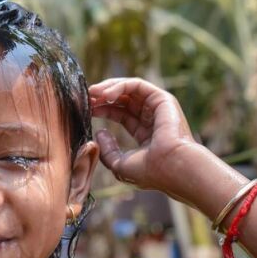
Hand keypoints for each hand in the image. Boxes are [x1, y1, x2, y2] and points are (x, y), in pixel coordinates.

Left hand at [89, 77, 201, 195]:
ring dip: (107, 88)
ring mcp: (158, 108)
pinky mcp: (162, 99)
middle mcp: (152, 118)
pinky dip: (119, 86)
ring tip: (91, 93)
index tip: (85, 110)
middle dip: (101, 97)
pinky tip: (104, 95)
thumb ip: (107, 150)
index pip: (120, 114)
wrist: (172, 168)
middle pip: (123, 99)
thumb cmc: (150, 171)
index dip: (102, 109)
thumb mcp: (120, 165)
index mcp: (145, 134)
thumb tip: (101, 132)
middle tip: (84, 98)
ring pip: (129, 89)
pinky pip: (137, 86)